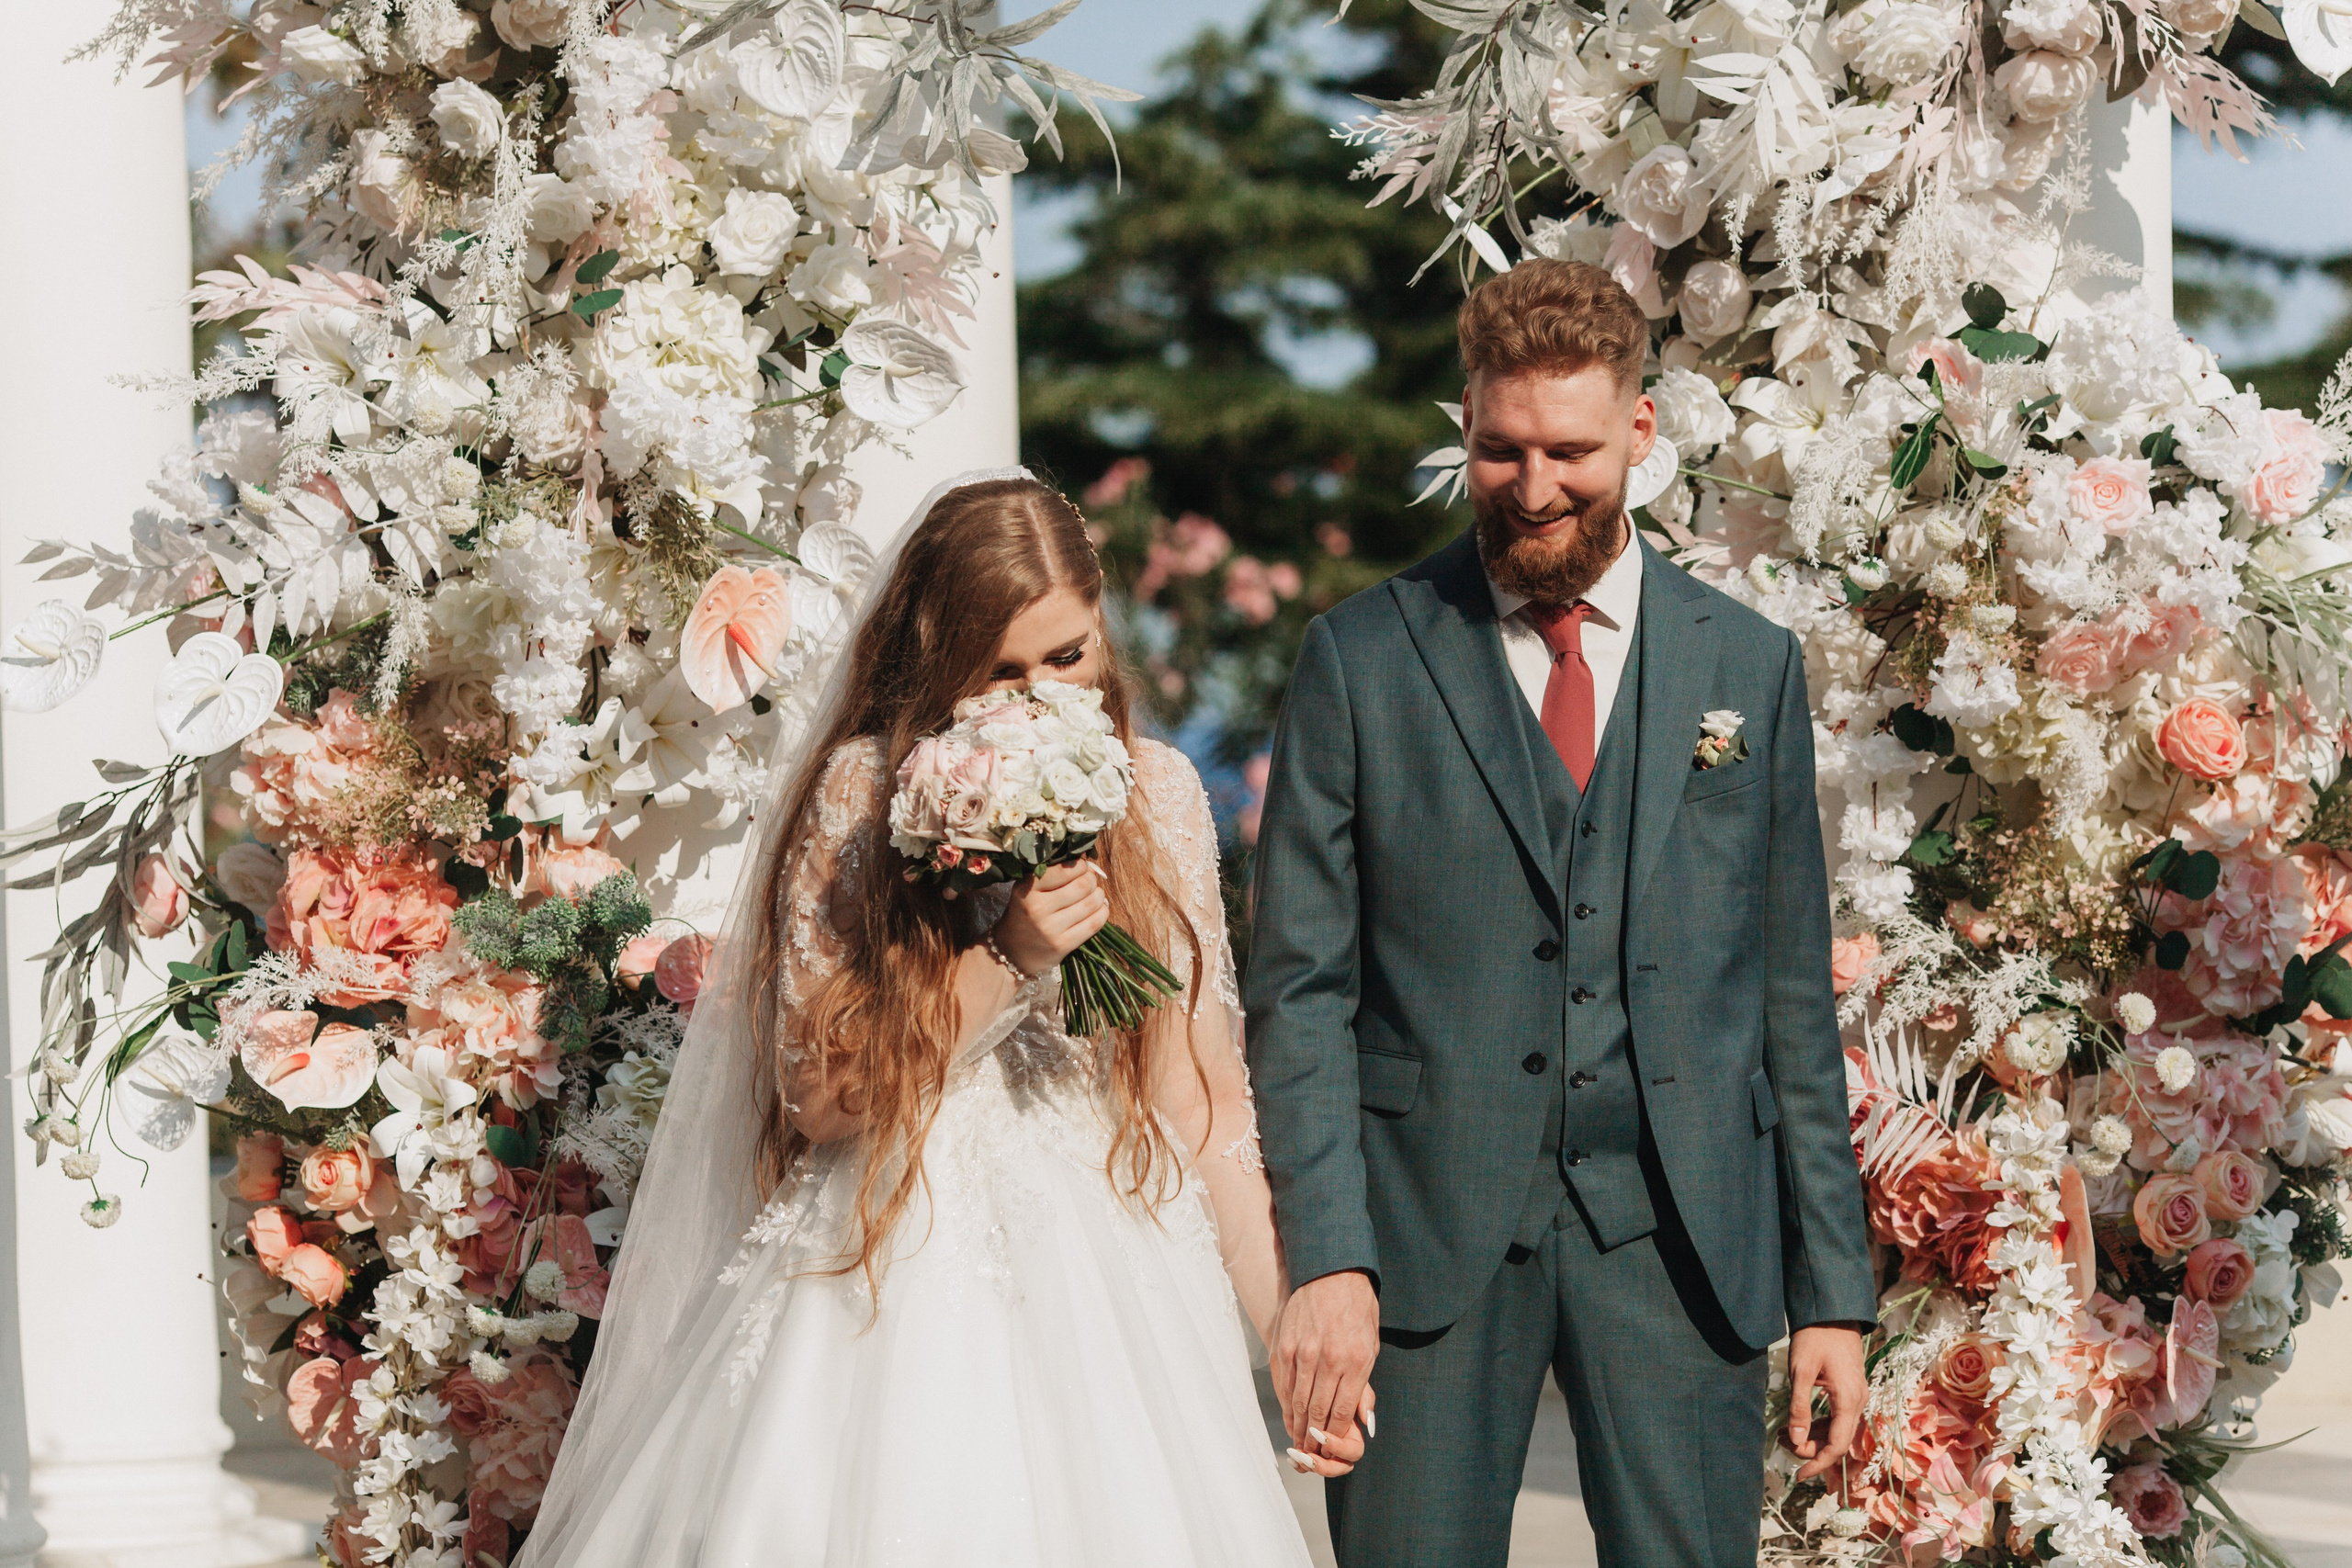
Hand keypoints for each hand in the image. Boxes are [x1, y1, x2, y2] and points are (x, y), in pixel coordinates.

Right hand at [994, 861, 1107, 977]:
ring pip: (1091, 903)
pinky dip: (1102, 912)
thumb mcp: (1028, 889)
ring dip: (1099, 895)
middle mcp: (1037, 908)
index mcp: (1027, 889)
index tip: (1081, 867)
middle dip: (1092, 880)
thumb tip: (1090, 867)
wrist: (1014, 950)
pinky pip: (1094, 923)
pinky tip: (1099, 908)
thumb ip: (1053, 875)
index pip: (1064, 870)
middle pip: (1082, 885)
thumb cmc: (1026, 912)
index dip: (1080, 865)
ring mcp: (1050, 928)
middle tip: (1090, 880)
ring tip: (1095, 894)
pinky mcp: (1063, 944)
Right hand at [1272, 1270, 1379, 1476]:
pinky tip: (1288, 1416)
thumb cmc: (1357, 1308)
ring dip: (1297, 1426)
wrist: (1331, 1271)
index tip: (1329, 1449)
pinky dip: (1285, 1404)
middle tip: (1310, 1456)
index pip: (1341, 1411)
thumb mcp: (1372, 1344)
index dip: (1333, 1436)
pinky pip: (1283, 1384)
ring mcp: (1303, 1352)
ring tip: (1297, 1444)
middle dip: (1313, 1439)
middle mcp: (1328, 1359)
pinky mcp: (1284, 1345)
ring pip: (1297, 1401)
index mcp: (1355, 1361)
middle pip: (1317, 1411)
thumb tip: (1364, 1420)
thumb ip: (1365, 1384)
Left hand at [1284, 1384, 1373, 1478]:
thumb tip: (1368, 1422)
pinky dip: (1298, 1464)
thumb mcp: (1352, 1383)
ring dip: (1309, 1465)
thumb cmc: (1337, 1381)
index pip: (1352, 1451)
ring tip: (1295, 1455)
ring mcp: (1326, 1450)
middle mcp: (1342, 1445)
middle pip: (1340, 1466)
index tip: (1320, 1435)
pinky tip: (1291, 1458)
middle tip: (1307, 1456)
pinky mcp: (1311, 1449)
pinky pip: (1306, 1465)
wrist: (1313, 1377)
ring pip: (1322, 1468)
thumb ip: (1363, 1399)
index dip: (1337, 1447)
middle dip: (1324, 1465)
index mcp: (1354, 1433)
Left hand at [1786, 1323, 1866, 1482]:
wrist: (1832, 1313)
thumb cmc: (1815, 1338)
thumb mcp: (1802, 1372)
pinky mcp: (1849, 1390)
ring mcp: (1856, 1396)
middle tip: (1780, 1441)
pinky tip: (1796, 1423)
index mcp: (1848, 1400)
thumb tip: (1796, 1440)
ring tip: (1782, 1434)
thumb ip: (1800, 1407)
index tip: (1799, 1476)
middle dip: (1809, 1448)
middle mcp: (1858, 1401)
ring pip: (1836, 1430)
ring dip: (1812, 1436)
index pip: (1837, 1445)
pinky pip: (1837, 1417)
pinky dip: (1818, 1424)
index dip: (1819, 1463)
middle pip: (1837, 1440)